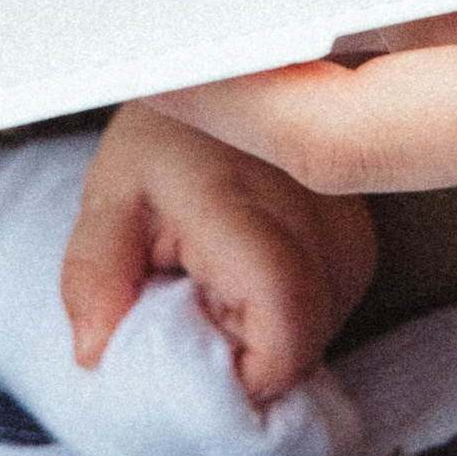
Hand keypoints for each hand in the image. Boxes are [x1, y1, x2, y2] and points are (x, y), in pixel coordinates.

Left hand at [61, 100, 377, 406]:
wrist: (221, 84)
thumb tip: (94, 354)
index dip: (249, 371)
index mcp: (246, 203)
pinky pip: (333, 308)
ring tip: (225, 284)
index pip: (285, 320)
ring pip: (322, 331)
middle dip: (246, 354)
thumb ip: (94, 279)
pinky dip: (292, 313)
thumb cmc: (162, 142)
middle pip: (303, 342)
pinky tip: (257, 277)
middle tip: (200, 307)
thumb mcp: (108, 198)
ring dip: (270, 333)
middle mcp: (316, 215)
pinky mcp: (362, 238)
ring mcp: (349, 228)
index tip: (202, 361)